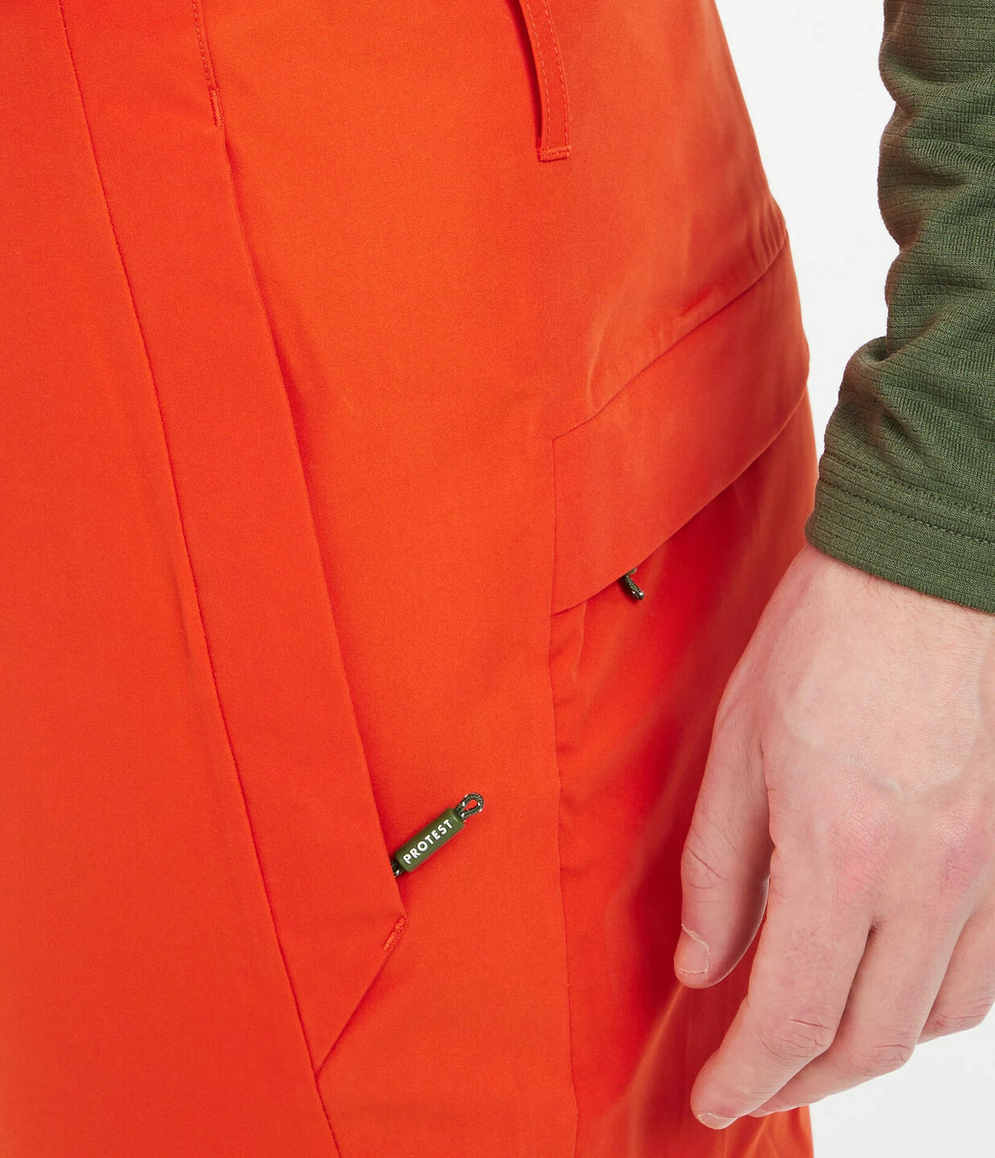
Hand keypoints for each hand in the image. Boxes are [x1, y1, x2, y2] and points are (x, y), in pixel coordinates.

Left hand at [677, 543, 994, 1124]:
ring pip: (936, 1018)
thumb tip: (704, 965)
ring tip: (812, 1036)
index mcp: (844, 857)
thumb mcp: (737, 748)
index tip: (716, 1097)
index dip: (751, 1074)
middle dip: (805, 1078)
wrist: (922, 574)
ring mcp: (981, 874)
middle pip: (872, 1040)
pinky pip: (981, 969)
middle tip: (752, 1077)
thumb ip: (720, 870)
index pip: (797, 1015)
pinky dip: (930, 1000)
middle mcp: (926, 884)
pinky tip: (887, 981)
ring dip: (870, 1046)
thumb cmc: (824, 639)